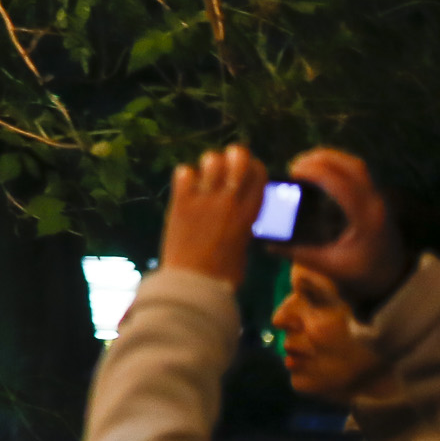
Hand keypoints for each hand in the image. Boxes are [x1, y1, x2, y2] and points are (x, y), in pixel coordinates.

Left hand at [158, 145, 268, 285]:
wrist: (194, 285)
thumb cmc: (223, 275)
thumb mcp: (244, 245)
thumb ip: (243, 223)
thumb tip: (240, 213)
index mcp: (250, 212)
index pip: (259, 172)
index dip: (252, 166)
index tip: (244, 172)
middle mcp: (230, 200)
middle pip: (238, 156)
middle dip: (233, 155)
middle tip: (225, 164)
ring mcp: (204, 199)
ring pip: (210, 160)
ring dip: (208, 165)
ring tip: (204, 177)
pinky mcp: (180, 203)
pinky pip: (183, 172)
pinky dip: (185, 176)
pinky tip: (185, 188)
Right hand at [281, 149, 407, 306]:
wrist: (393, 279)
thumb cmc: (364, 274)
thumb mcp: (331, 266)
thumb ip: (300, 253)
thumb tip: (269, 243)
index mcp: (365, 218)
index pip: (342, 183)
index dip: (316, 172)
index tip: (293, 172)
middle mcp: (375, 202)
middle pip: (352, 166)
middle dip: (322, 158)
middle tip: (295, 166)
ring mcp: (378, 198)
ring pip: (356, 165)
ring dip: (330, 159)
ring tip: (305, 165)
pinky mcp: (375, 197)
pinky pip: (357, 172)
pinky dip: (337, 165)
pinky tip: (320, 172)